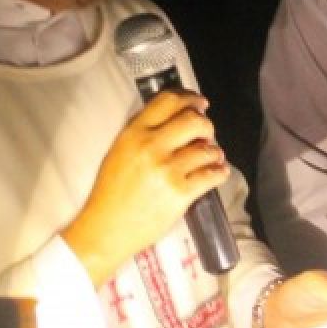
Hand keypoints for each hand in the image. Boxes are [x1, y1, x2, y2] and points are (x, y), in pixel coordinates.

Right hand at [64, 90, 228, 285]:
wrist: (106, 229)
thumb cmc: (110, 194)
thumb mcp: (118, 152)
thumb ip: (142, 132)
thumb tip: (173, 118)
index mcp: (134, 133)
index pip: (168, 101)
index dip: (189, 98)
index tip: (199, 103)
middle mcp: (151, 147)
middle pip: (194, 120)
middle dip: (206, 125)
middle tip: (207, 133)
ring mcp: (167, 170)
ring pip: (207, 149)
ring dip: (215, 152)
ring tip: (213, 156)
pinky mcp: (181, 193)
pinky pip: (212, 175)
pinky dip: (219, 172)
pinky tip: (217, 172)